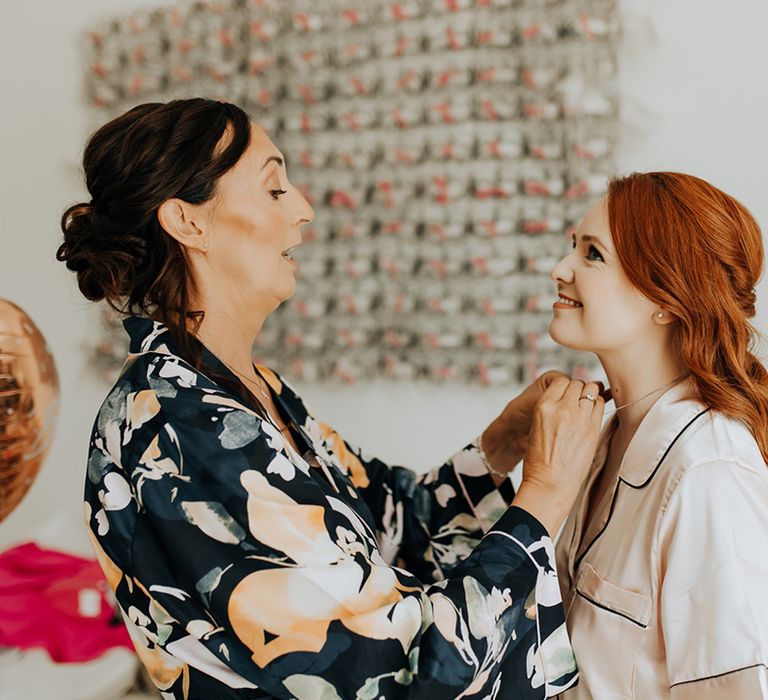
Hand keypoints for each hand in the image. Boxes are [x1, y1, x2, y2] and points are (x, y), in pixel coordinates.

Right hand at [482, 371, 599, 476]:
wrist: (550, 484)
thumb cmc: (541, 461)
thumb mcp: (537, 427)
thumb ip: (552, 409)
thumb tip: (567, 399)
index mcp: (544, 407)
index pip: (561, 381)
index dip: (565, 386)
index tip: (567, 393)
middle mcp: (562, 408)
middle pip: (577, 383)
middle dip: (578, 389)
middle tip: (577, 400)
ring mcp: (580, 418)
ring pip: (591, 390)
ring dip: (589, 395)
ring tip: (585, 406)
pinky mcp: (593, 428)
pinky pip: (600, 405)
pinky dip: (597, 405)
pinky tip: (591, 415)